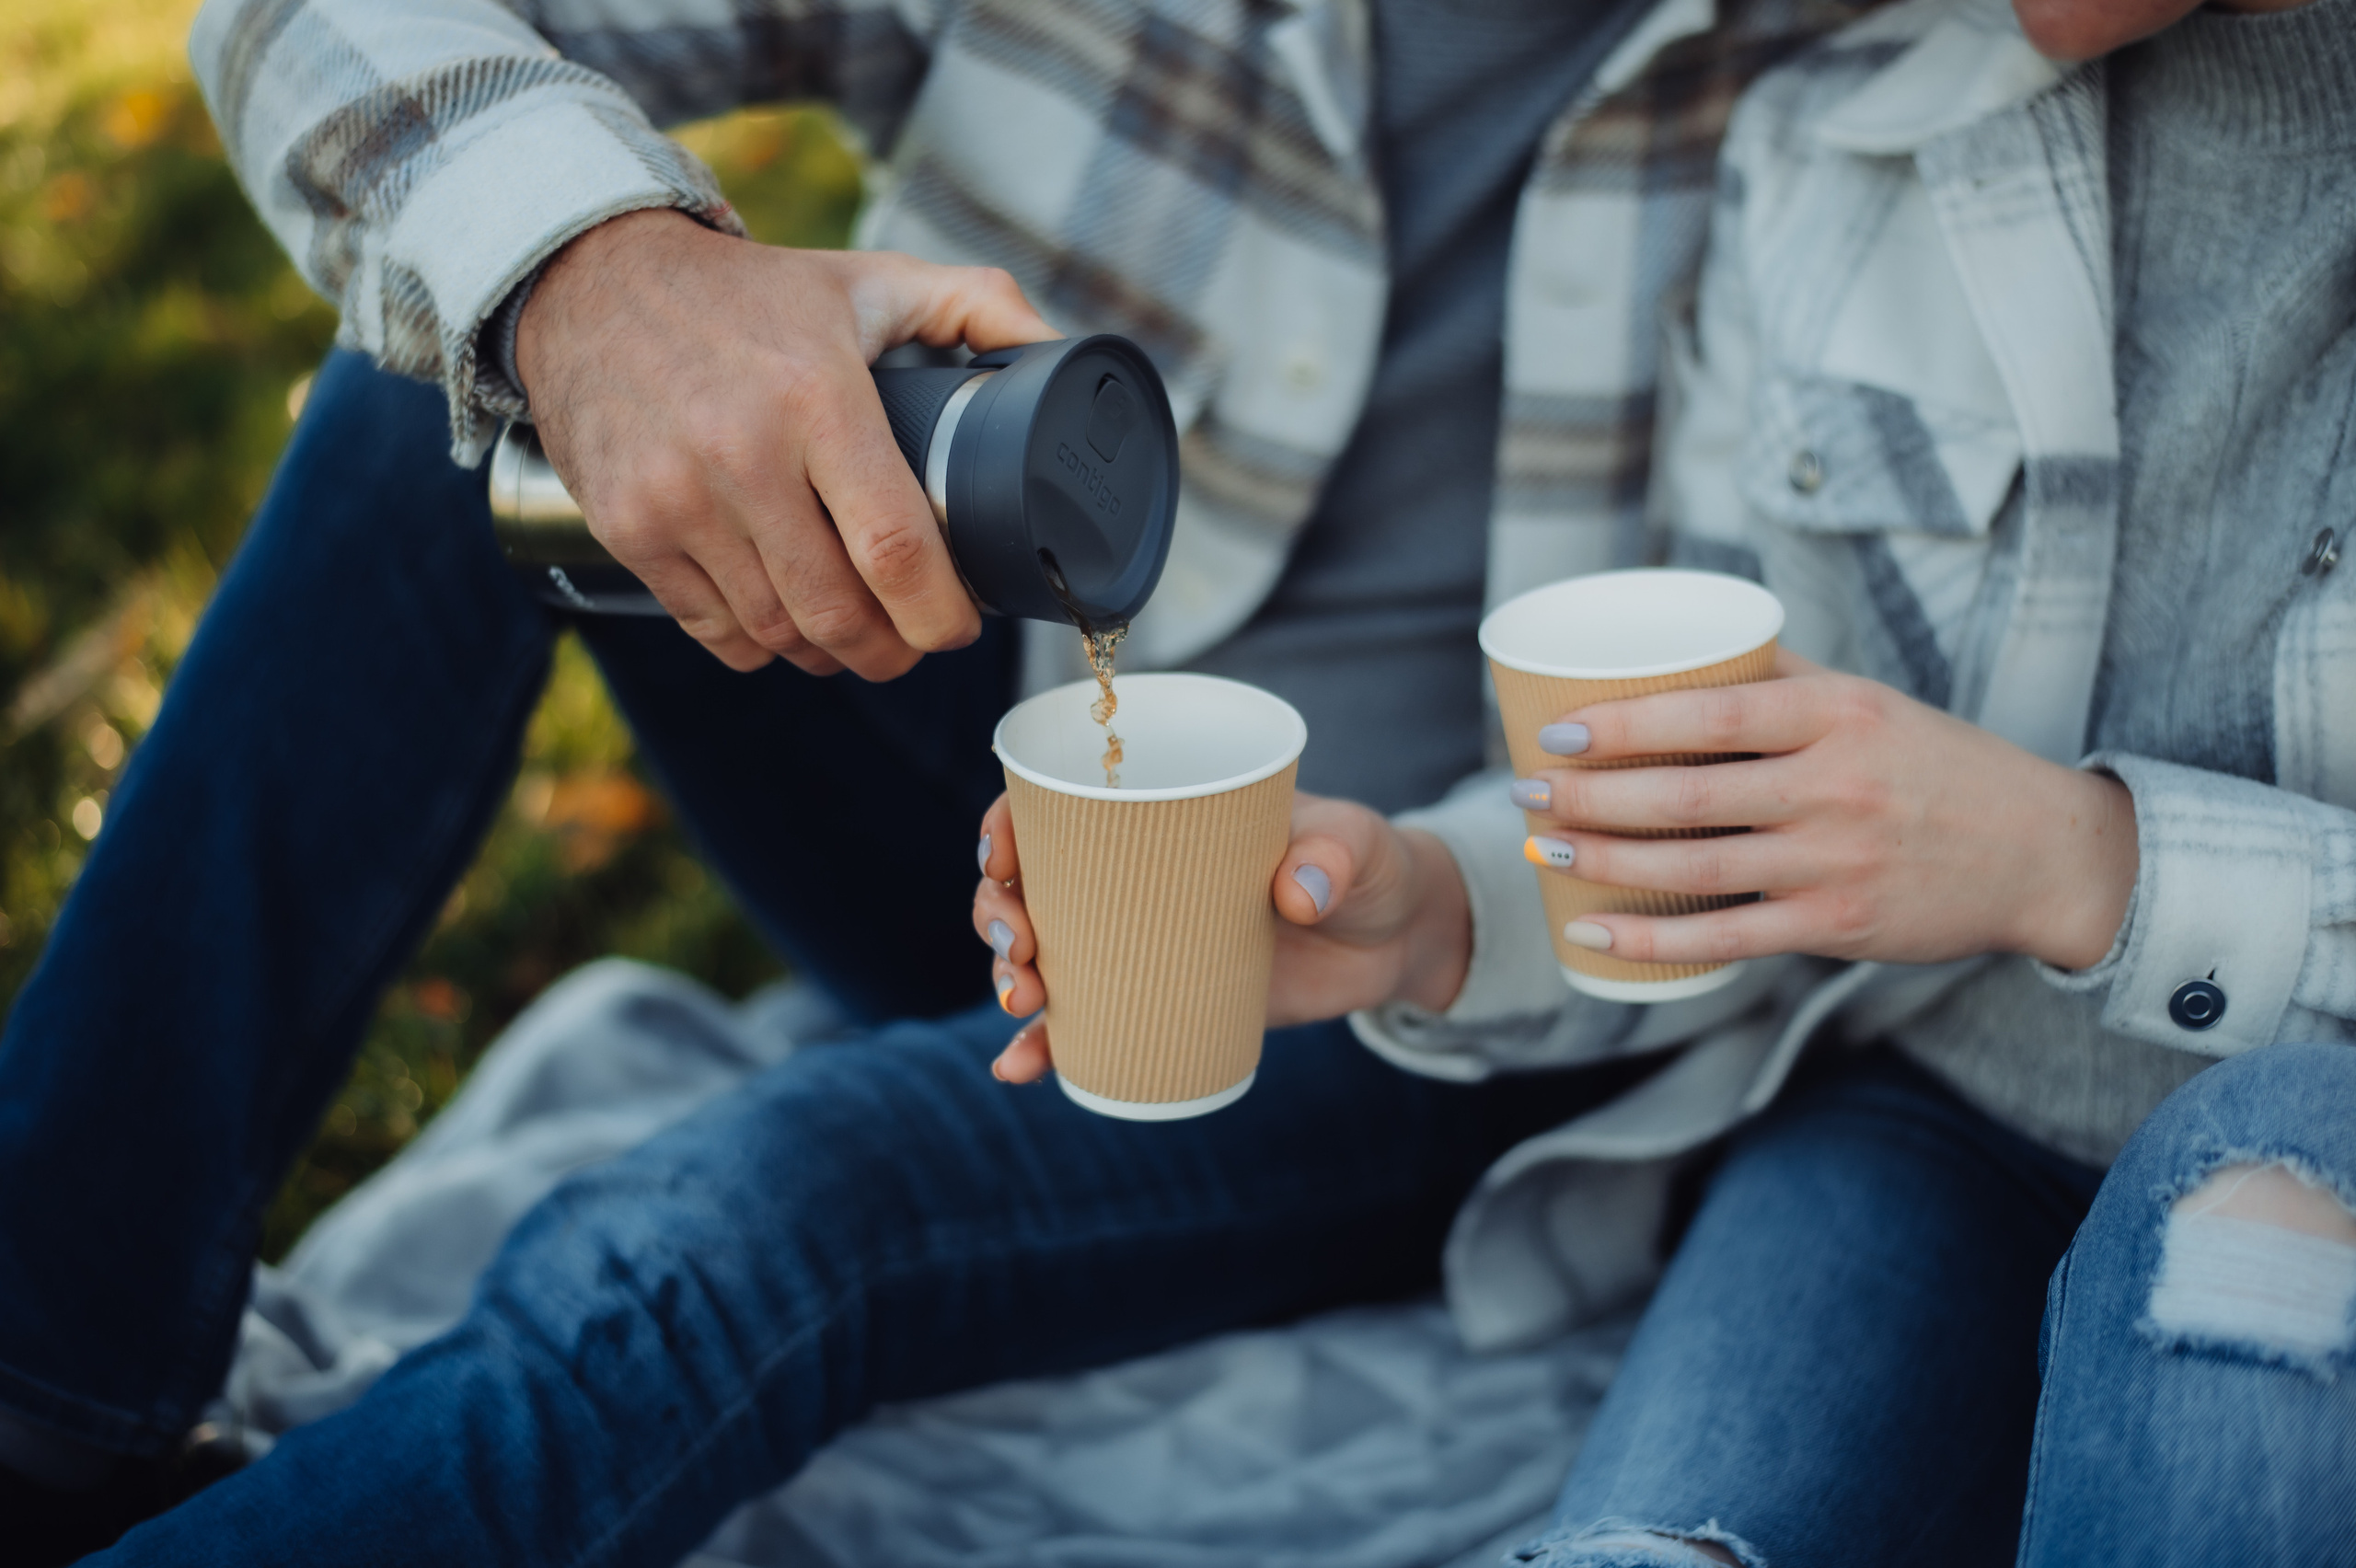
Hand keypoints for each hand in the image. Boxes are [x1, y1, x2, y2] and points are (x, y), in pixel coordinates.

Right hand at [515, 209, 1057, 676]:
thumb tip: (1059, 353)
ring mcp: (675, 500)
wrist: (592, 279)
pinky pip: (712, 630)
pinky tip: (784, 625)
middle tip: (912, 642)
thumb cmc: (751, 294)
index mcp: (818, 399)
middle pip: (837, 613)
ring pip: (777, 632)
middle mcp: (742, 456)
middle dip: (891, 651)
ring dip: (828, 655)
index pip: (894, 550)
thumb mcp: (870, 280)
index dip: (939, 614)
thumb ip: (976, 306)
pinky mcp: (627, 528)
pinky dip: (759, 645)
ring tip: (855, 638)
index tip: (960, 624)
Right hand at [971, 791, 1471, 1082]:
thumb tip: (1298, 895)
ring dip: (1011, 979)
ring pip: (1043, 957)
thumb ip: (1333, 855)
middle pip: (1030, 887)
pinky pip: (1086, 1026)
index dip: (1009, 826)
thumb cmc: (1369, 865)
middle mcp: (1132, 876)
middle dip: (998, 916)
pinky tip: (1019, 1067)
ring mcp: (1140, 943)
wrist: (1397, 939)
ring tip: (1022, 1004)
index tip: (1001, 855)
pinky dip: (1046, 1047)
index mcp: (1161, 814)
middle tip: (1019, 949)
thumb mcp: (1357, 844)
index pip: (1058, 808)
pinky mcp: (1160, 1001)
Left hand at [1516, 649, 2137, 970]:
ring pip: (1693, 867)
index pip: (1708, 716)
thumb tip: (1685, 647)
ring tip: (1541, 848)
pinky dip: (1650, 939)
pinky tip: (1591, 929)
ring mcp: (1834, 863)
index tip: (1556, 731)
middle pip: (1685, 795)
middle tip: (1524, 791)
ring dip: (1603, 861)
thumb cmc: (1940, 766)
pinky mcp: (1836, 927)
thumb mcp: (1871, 702)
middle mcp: (1833, 788)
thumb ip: (1781, 678)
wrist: (2041, 854)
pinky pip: (1724, 938)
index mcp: (1836, 717)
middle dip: (1589, 797)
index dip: (1623, 725)